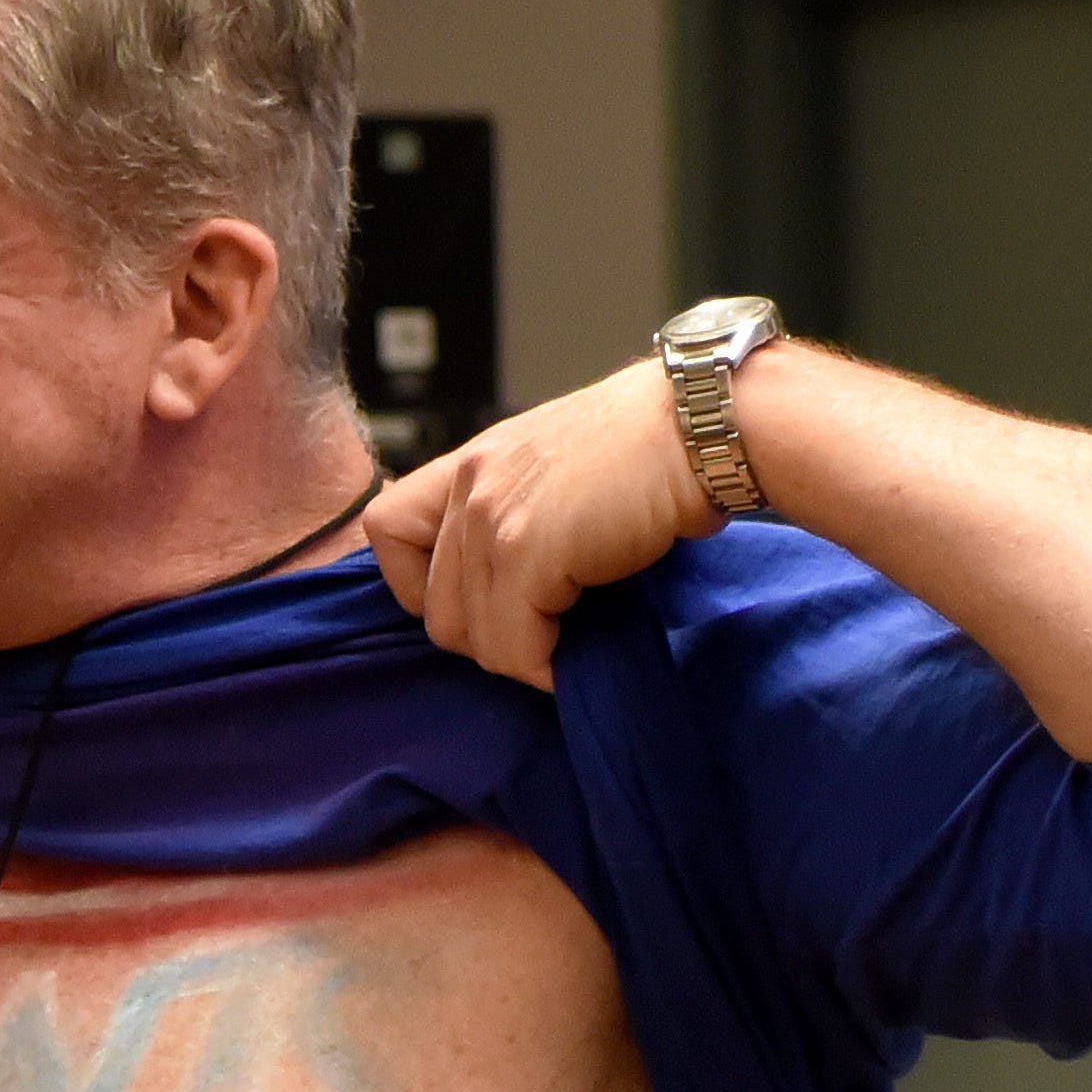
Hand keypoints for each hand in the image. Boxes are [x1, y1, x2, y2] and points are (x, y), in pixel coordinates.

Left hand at [363, 356, 720, 689]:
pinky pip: (513, 644)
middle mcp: (470, 484)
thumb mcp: (562, 468)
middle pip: (434, 606)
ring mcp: (492, 518)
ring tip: (570, 642)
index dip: (421, 583)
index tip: (482, 598)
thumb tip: (521, 593)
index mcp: (474, 461)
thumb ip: (522, 509)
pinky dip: (547, 666)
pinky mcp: (526, 552)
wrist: (704, 425)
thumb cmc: (658, 448)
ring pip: (470, 635)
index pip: (387, 531)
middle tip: (545, 634)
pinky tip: (583, 650)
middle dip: (488, 635)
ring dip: (521, 654)